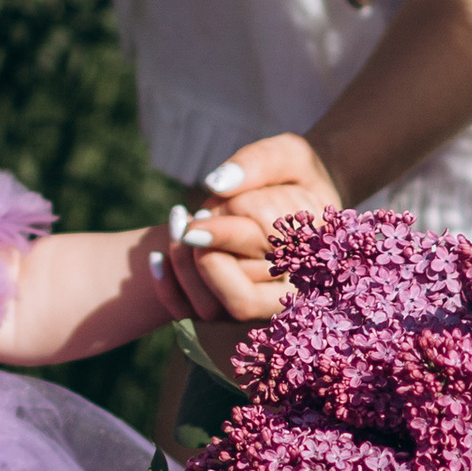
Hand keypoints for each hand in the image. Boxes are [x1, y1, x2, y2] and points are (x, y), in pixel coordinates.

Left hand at [160, 132, 338, 325]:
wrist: (293, 204)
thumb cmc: (294, 179)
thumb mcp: (291, 156)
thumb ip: (261, 161)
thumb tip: (215, 185)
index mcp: (314, 259)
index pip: (268, 255)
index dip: (231, 228)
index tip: (210, 201)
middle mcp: (289, 295)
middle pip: (240, 289)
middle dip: (208, 244)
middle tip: (192, 214)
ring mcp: (255, 308)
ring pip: (213, 308)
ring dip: (184, 264)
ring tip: (178, 223)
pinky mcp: (226, 312)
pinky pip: (189, 315)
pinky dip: (167, 287)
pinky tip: (157, 256)